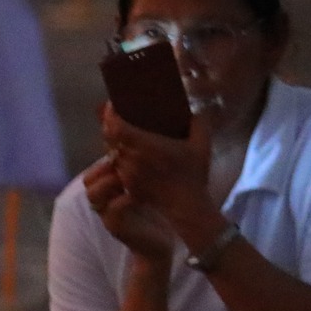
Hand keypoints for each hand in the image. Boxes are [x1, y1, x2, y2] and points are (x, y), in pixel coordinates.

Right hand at [79, 155, 174, 262]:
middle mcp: (103, 203)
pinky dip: (124, 200)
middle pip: (88, 182)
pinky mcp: (116, 228)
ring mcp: (107, 216)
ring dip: (110, 183)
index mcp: (108, 192)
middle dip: (104, 170)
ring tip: (129, 179)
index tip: (124, 155)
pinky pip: (112, 210)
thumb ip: (137, 173)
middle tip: (124, 164)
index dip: (104, 162)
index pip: (92, 173)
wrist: (160, 244)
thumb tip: (133, 150)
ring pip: (94, 195)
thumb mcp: (146, 189)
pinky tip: (137, 196)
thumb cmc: (155, 214)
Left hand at [101, 102, 220, 242]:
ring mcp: (125, 173)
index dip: (108, 114)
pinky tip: (128, 153)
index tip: (111, 105)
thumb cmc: (193, 174)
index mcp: (144, 146)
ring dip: (113, 142)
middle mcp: (130, 159)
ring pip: (109, 152)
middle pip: (108, 137)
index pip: (114, 127)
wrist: (185, 205)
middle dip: (109, 125)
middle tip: (117, 115)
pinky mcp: (126, 184)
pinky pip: (115, 166)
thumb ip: (199, 123)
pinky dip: (118, 157)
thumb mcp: (202, 145)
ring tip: (123, 133)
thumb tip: (195, 111)